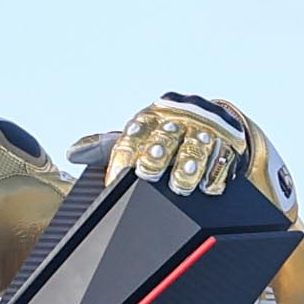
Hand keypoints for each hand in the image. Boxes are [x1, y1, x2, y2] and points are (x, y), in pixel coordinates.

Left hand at [108, 93, 292, 212]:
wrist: (210, 118)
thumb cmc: (163, 133)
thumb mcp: (137, 136)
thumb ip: (105, 146)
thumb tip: (73, 153)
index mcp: (149, 117)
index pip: (133, 135)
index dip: (123, 158)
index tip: (115, 180)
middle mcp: (177, 118)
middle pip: (166, 136)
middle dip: (157, 155)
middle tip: (150, 172)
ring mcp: (205, 128)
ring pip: (197, 146)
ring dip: (189, 166)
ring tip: (182, 184)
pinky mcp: (230, 140)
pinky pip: (224, 156)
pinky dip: (216, 173)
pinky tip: (209, 186)